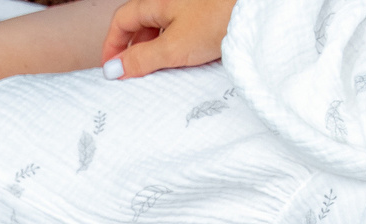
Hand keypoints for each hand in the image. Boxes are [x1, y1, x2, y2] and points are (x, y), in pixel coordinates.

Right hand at [100, 0, 237, 77]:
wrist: (255, 12)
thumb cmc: (218, 20)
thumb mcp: (173, 47)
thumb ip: (142, 59)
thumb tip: (114, 69)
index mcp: (155, 1)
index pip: (121, 21)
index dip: (112, 45)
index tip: (111, 69)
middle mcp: (169, 0)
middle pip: (140, 23)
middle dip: (133, 49)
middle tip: (132, 74)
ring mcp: (188, 7)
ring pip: (161, 27)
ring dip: (154, 49)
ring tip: (159, 71)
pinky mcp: (205, 15)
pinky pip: (180, 30)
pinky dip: (175, 46)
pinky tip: (184, 60)